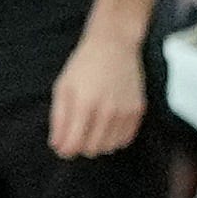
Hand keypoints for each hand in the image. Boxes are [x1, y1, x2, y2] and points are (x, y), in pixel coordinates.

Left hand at [49, 41, 150, 168]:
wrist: (114, 47)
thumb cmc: (83, 67)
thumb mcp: (62, 88)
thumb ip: (59, 119)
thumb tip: (57, 146)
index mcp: (83, 104)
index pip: (74, 144)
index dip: (64, 150)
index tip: (60, 147)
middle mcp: (107, 111)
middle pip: (91, 149)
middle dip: (79, 147)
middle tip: (75, 134)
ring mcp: (125, 112)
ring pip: (109, 147)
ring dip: (97, 144)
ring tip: (91, 127)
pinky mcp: (138, 111)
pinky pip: (125, 139)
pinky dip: (114, 139)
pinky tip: (106, 125)